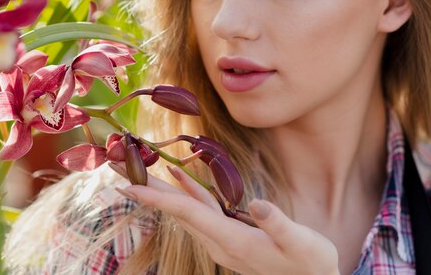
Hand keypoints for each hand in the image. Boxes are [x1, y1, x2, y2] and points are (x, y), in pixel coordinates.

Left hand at [110, 162, 339, 274]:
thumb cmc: (310, 262)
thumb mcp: (301, 242)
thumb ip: (277, 223)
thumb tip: (256, 204)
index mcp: (233, 241)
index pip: (189, 215)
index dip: (159, 198)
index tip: (129, 187)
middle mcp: (220, 242)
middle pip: (177, 211)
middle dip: (147, 189)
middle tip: (120, 169)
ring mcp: (222, 240)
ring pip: (185, 210)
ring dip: (161, 189)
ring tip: (139, 169)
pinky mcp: (228, 235)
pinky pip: (200, 210)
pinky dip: (187, 192)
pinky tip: (180, 177)